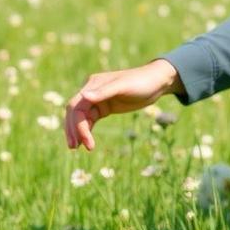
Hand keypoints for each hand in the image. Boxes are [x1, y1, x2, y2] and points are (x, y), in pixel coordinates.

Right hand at [64, 59, 183, 150]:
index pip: (77, 106)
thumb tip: (84, 96)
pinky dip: (86, 129)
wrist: (156, 82)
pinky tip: (86, 141)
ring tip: (77, 148)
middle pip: (75, 112)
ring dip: (78, 131)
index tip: (84, 142)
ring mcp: (98, 100)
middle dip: (73, 129)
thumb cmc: (141, 82)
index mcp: (93, 84)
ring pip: (81, 117)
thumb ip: (104, 92)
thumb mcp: (123, 86)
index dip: (76, 125)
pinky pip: (91, 119)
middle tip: (73, 147)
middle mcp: (92, 91)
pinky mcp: (105, 107)